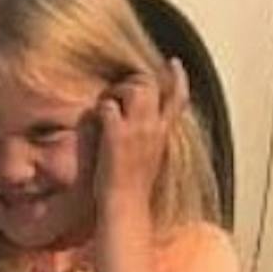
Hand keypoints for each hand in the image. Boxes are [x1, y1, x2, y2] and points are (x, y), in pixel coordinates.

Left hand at [94, 57, 188, 212]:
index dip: (177, 77)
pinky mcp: (117, 135)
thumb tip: (144, 132)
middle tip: (115, 95)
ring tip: (104, 108)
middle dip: (133, 82)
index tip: (173, 63)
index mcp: (163, 135)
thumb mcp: (151, 161)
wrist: (125, 207)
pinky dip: (98, 109)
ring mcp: (136, 130)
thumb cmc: (133, 191)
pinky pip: (107, 106)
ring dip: (114, 92)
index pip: (179, 98)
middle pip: (151, 85)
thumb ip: (150, 142)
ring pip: (132, 88)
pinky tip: (93, 122)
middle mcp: (153, 128)